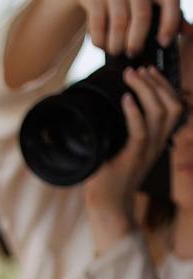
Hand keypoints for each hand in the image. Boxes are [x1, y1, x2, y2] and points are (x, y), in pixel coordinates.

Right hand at [67, 0, 181, 53]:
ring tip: (116, 50)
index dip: (170, 23)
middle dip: (136, 42)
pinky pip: (98, 26)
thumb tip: (188, 31)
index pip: (170, 0)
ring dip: (117, 45)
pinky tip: (102, 43)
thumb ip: (167, 13)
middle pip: (142, 16)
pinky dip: (100, 41)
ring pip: (120, 24)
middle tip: (132, 53)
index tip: (163, 42)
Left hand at [84, 65, 184, 252]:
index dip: (164, 85)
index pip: (174, 106)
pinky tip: (125, 99)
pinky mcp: (132, 159)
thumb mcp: (119, 149)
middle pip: (172, 105)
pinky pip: (140, 131)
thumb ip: (120, 131)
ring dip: (146, 90)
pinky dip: (134, 112)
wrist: (108, 207)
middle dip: (157, 82)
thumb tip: (104, 108)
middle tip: (138, 70)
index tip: (149, 71)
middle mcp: (157, 144)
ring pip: (160, 113)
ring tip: (131, 76)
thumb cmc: (109, 179)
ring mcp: (147, 151)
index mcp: (157, 140)